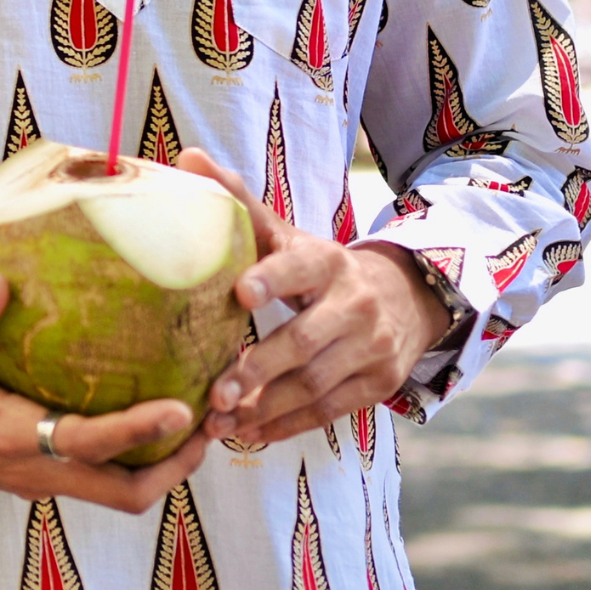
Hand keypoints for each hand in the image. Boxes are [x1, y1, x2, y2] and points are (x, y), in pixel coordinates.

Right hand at [0, 273, 208, 513]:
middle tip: (214, 421)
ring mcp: (38, 479)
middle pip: (122, 493)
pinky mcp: (40, 474)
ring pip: (118, 493)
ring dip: (163, 466)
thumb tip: (1, 284)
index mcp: (8, 436)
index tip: (182, 408)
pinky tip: (155, 417)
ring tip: (201, 421)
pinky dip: (136, 458)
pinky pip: (101, 479)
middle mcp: (32, 469)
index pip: (86, 444)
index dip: (138, 431)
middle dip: (175, 465)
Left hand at [176, 148, 451, 445]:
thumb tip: (188, 156)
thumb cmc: (320, 269)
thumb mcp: (288, 236)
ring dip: (265, 408)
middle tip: (214, 391)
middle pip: (304, 340)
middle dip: (258, 368)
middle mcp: (355, 304)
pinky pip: (329, 412)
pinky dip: (287, 425)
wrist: (402, 298)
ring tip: (218, 423)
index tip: (238, 294)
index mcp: (327, 261)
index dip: (271, 279)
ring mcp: (372, 348)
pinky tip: (249, 433)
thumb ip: (240, 203)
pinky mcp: (378, 384)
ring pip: (315, 385)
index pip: (299, 267)